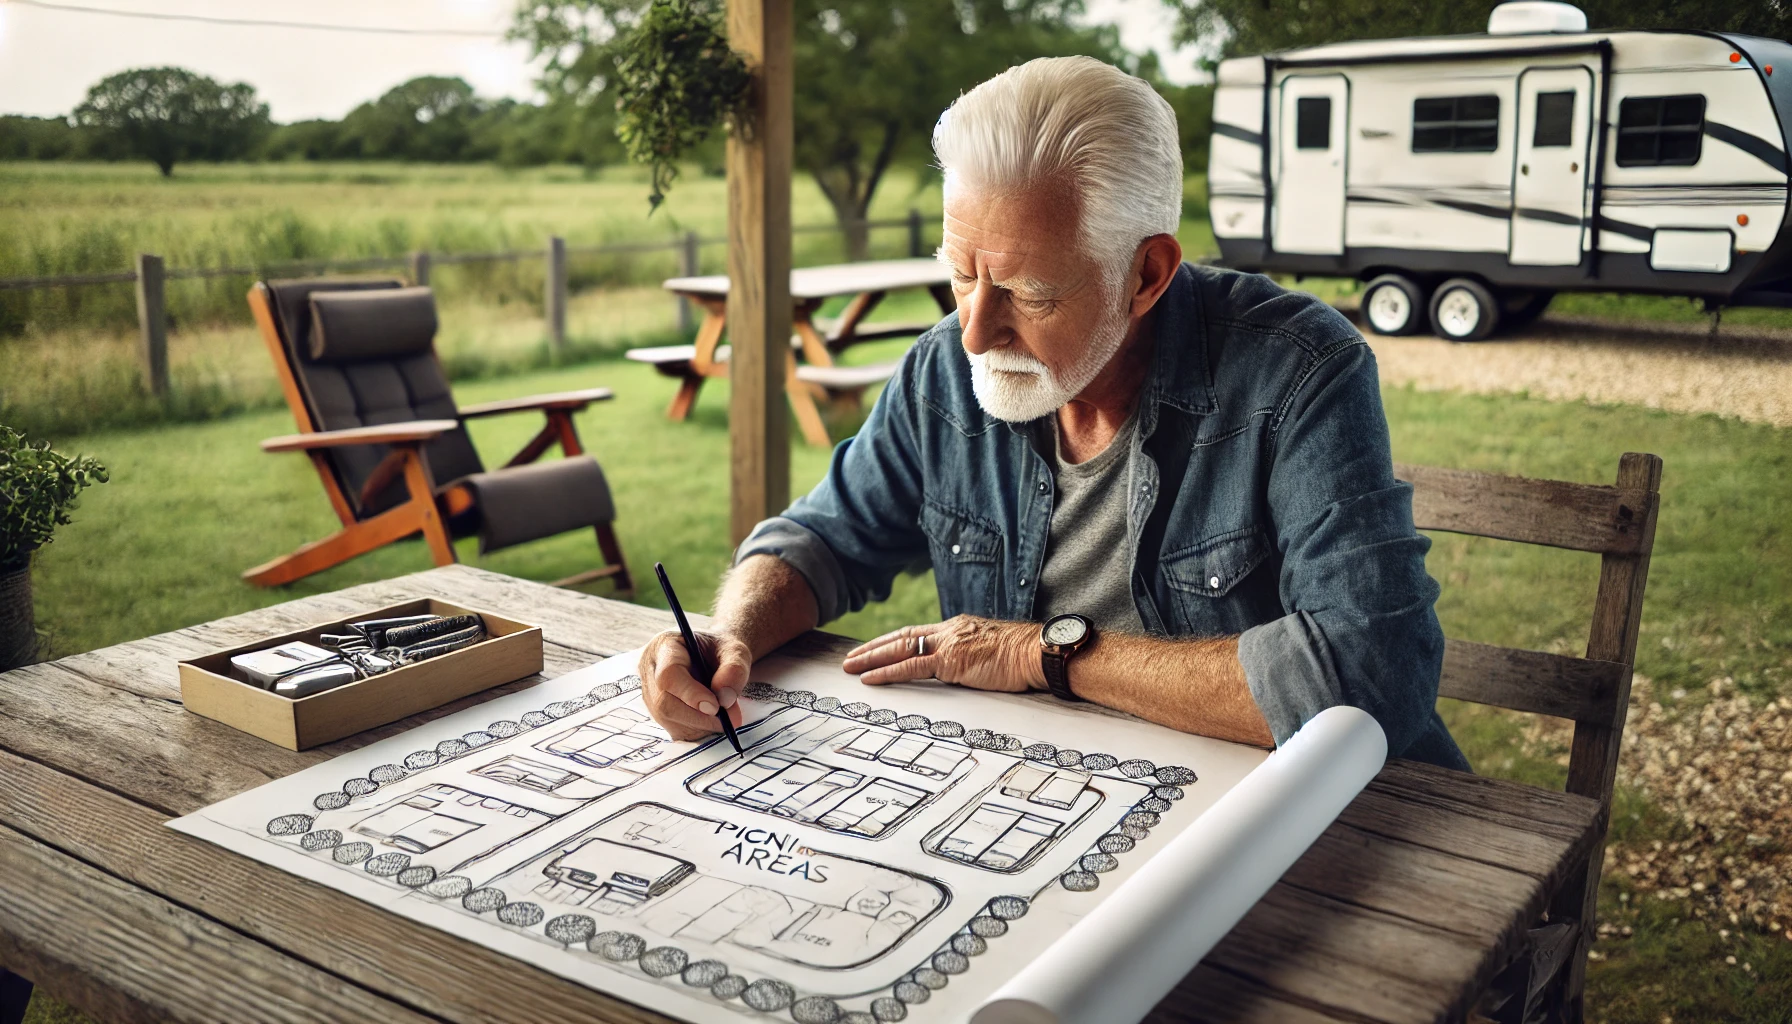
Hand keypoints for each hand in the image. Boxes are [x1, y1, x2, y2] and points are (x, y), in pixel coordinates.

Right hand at [638, 630, 749, 740]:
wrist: (716, 658)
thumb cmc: (721, 651)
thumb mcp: (735, 650)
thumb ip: (734, 669)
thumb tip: (724, 699)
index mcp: (665, 647)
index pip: (668, 675)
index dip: (691, 694)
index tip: (716, 707)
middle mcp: (650, 672)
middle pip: (665, 704)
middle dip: (700, 717)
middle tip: (730, 719)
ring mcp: (651, 695)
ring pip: (669, 721)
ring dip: (702, 725)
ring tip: (725, 716)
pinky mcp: (658, 715)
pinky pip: (675, 731)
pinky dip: (699, 730)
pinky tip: (713, 719)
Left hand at [842, 615, 1043, 692]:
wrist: (1037, 652)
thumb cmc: (1022, 656)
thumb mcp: (990, 652)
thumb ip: (971, 656)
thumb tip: (964, 668)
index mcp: (957, 628)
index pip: (917, 633)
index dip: (892, 641)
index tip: (874, 648)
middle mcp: (949, 631)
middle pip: (901, 637)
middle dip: (873, 647)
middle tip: (850, 657)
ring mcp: (949, 644)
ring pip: (900, 649)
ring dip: (871, 658)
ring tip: (850, 667)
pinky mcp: (951, 660)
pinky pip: (911, 666)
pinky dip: (887, 672)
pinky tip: (870, 678)